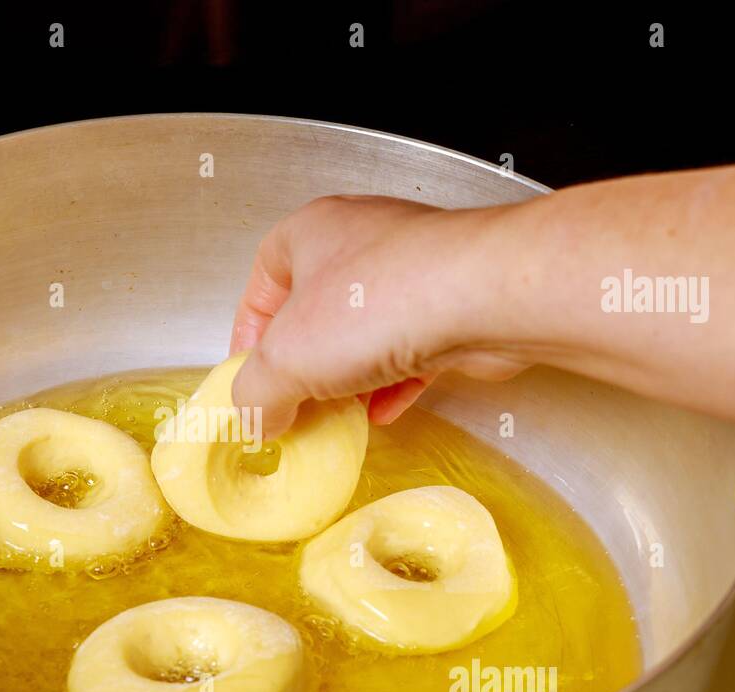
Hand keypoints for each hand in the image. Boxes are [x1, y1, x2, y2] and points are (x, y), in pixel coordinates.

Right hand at [229, 195, 531, 438]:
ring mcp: (413, 270)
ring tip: (339, 413)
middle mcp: (363, 240)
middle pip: (316, 311)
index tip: (249, 377)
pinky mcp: (454, 305)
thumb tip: (254, 416)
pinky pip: (412, 349)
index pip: (263, 284)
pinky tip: (385, 410)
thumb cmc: (383, 300)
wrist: (484, 298)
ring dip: (350, 377)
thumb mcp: (286, 360)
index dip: (250, 335)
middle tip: (294, 402)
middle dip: (304, 363)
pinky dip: (394, 382)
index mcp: (311, 232)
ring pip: (367, 331)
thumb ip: (256, 392)